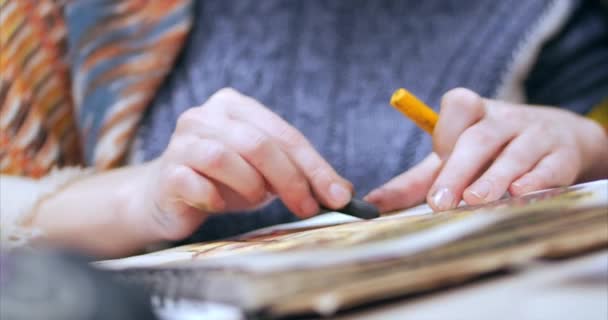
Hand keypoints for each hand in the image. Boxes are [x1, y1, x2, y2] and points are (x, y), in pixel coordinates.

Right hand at [139, 88, 352, 239]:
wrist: (166, 197)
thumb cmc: (222, 182)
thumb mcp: (265, 174)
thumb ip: (298, 174)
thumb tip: (343, 191)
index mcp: (235, 106)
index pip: (284, 134)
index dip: (315, 166)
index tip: (338, 195)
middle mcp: (206, 115)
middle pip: (259, 144)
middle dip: (291, 180)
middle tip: (309, 208)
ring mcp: (182, 140)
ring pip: (226, 158)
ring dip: (250, 187)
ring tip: (254, 200)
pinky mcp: (167, 170)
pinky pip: (197, 183)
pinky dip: (215, 198)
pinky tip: (218, 204)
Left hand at [365, 88, 607, 211]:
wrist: (559, 142)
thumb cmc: (491, 154)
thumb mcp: (452, 160)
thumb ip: (414, 181)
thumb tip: (370, 204)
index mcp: (475, 113)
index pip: (458, 104)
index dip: (447, 130)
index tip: (437, 155)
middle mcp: (505, 119)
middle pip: (480, 138)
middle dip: (458, 170)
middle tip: (441, 202)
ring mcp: (537, 135)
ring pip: (515, 153)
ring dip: (494, 178)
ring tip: (476, 201)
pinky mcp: (563, 156)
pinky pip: (551, 166)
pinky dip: (537, 180)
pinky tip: (521, 194)